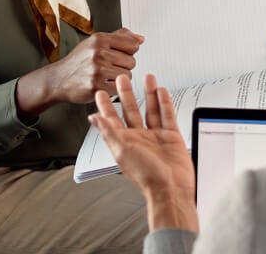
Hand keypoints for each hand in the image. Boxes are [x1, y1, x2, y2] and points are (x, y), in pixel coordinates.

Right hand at [42, 28, 143, 106]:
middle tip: (108, 67)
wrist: (59, 79)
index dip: (128, 52)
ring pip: (127, 76)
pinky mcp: (97, 86)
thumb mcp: (97, 42)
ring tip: (104, 76)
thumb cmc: (79, 61)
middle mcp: (99, 52)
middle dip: (123, 66)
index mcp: (100, 39)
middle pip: (132, 61)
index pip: (133, 45)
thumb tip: (141, 39)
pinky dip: (112, 89)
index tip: (118, 54)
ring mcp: (98, 69)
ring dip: (118, 79)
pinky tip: (102, 84)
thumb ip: (120, 38)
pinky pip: (118, 88)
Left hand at [90, 74, 197, 231]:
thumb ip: (108, 132)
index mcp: (124, 141)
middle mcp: (139, 137)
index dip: (106, 105)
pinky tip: (162, 91)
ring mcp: (155, 136)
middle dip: (126, 93)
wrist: (171, 188)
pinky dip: (165, 103)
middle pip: (131, 110)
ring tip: (146, 78)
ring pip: (150, 109)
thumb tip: (93, 118)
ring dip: (148, 93)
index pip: (112, 119)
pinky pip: (167, 115)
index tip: (100, 92)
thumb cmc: (146, 175)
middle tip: (122, 78)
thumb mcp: (121, 151)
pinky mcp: (171, 136)